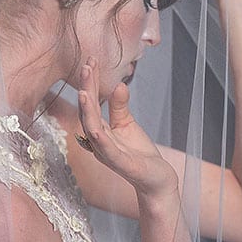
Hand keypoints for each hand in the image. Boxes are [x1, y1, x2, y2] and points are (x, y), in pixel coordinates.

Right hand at [76, 56, 177, 205]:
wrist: (156, 180)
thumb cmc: (139, 154)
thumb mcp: (128, 125)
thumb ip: (120, 107)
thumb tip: (119, 84)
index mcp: (100, 131)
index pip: (91, 104)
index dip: (91, 83)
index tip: (91, 61)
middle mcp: (99, 142)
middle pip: (88, 112)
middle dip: (87, 89)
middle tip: (87, 66)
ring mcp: (108, 154)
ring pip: (93, 130)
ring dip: (88, 111)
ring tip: (84, 91)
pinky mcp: (121, 165)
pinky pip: (108, 151)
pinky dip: (101, 139)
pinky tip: (96, 129)